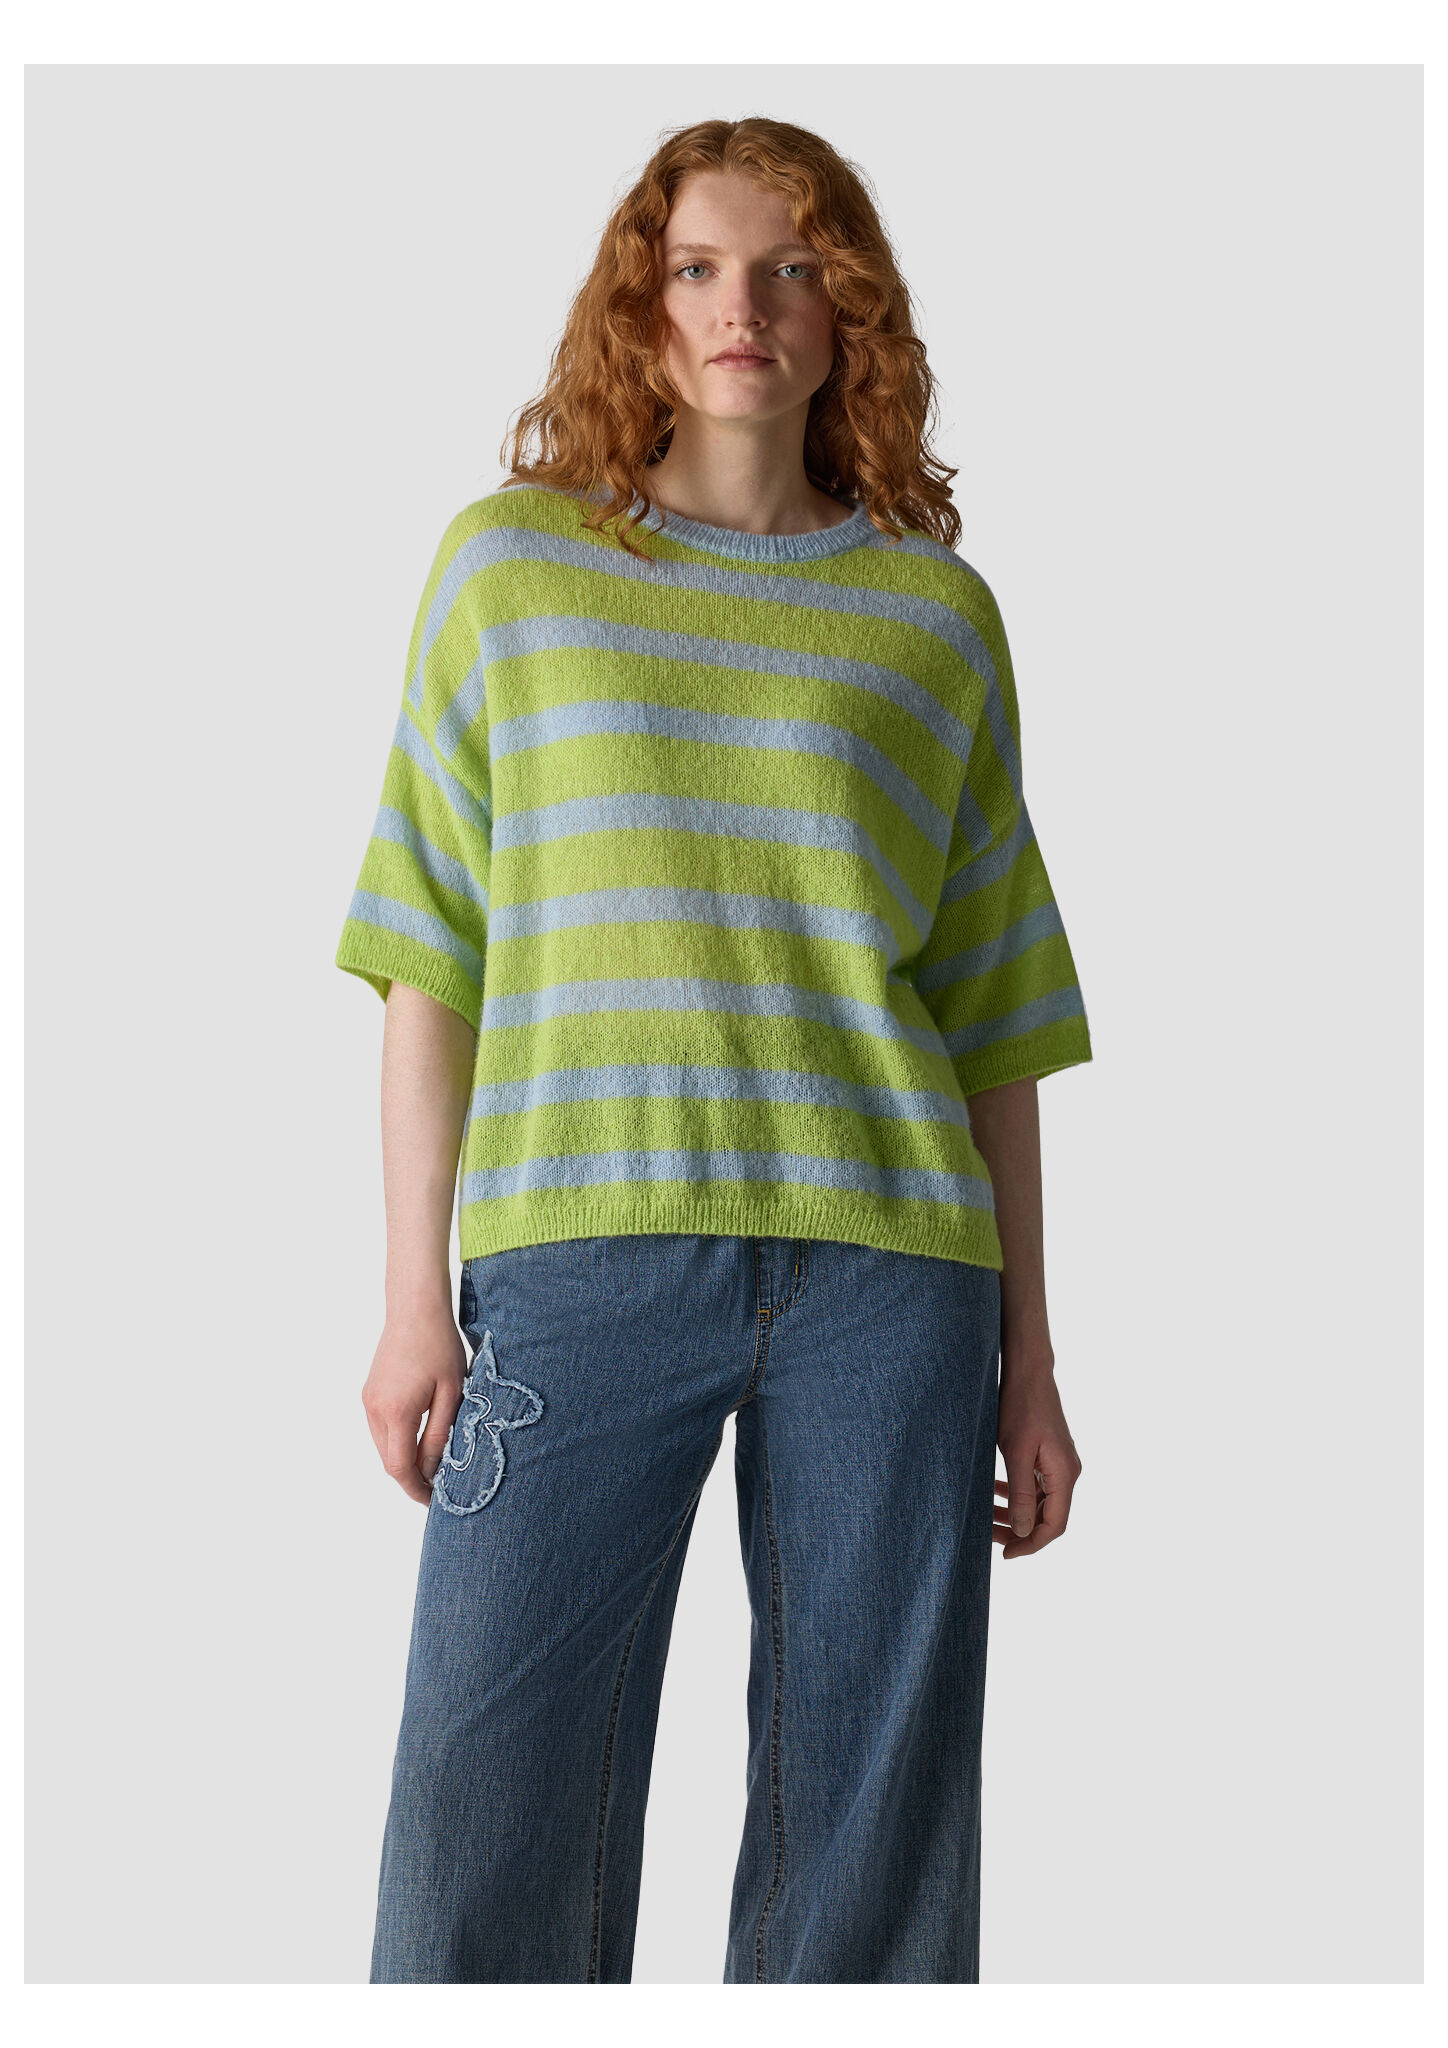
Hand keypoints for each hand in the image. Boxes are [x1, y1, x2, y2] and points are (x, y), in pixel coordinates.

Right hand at [362, 1301, 466, 1504]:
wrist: (415, 1309)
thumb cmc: (439, 1346)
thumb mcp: (451, 1392)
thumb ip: (439, 1434)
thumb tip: (431, 1469)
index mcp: (397, 1412)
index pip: (399, 1468)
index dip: (415, 1489)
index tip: (433, 1500)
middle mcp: (375, 1409)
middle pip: (388, 1461)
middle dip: (411, 1478)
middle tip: (437, 1485)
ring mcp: (368, 1400)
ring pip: (382, 1446)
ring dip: (403, 1459)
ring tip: (432, 1463)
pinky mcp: (368, 1393)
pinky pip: (380, 1429)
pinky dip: (396, 1441)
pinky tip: (418, 1437)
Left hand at [994, 1360, 1081, 1557]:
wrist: (1029, 1372)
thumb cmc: (1020, 1407)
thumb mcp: (1015, 1452)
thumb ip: (1021, 1493)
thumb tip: (1023, 1530)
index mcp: (1064, 1475)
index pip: (1054, 1525)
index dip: (1031, 1544)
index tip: (1005, 1554)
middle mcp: (1067, 1472)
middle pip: (1048, 1517)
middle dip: (1020, 1532)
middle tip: (990, 1538)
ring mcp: (1060, 1464)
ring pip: (1041, 1502)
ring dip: (1017, 1514)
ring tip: (988, 1518)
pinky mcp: (1050, 1456)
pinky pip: (1037, 1486)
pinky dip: (1018, 1495)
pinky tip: (997, 1493)